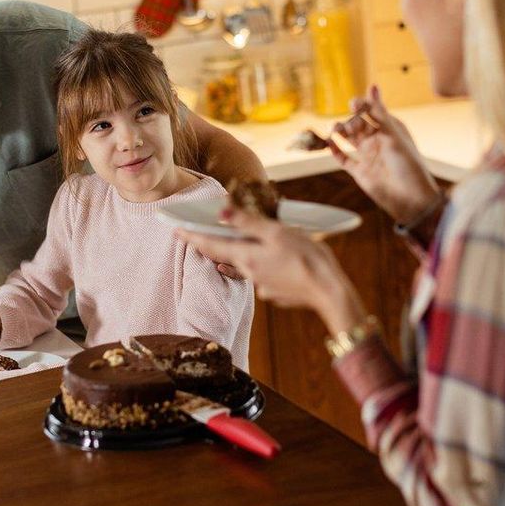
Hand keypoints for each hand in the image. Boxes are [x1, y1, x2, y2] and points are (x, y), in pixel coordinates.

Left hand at [177, 208, 366, 330]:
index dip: (192, 236)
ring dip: (238, 254)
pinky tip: (273, 258)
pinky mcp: (276, 292)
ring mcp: (263, 285)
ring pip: (244, 265)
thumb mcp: (277, 232)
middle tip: (198, 234)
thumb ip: (249, 222)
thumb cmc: (305, 257)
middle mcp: (249, 273)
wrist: (329, 291)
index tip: (175, 230)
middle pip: (224, 255)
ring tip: (236, 243)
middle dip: (212, 243)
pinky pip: (262, 274)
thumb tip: (221, 213)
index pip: (210, 245)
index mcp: (246, 256)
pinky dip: (261, 264)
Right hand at [330, 86, 441, 224]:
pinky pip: (344, 159)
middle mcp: (378, 140)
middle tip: (347, 126)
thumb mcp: (394, 136)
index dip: (361, 106)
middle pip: (358, 124)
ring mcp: (368, 156)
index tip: (353, 104)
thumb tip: (372, 86)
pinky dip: (335, 151)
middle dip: (350, 121)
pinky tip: (329, 144)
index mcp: (390, 129)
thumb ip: (380, 113)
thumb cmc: (408, 165)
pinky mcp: (360, 172)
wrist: (411, 199)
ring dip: (340, 132)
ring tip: (332, 130)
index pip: (372, 111)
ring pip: (349, 139)